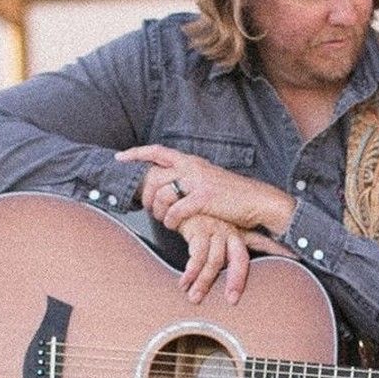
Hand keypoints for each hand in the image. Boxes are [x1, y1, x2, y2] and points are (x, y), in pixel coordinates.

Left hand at [117, 144, 295, 236]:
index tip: (120, 158)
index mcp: (192, 161)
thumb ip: (189, 180)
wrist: (258, 200)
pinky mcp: (204, 198)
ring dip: (157, 210)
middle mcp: (192, 167)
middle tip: (145, 209)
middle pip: (154, 176)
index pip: (158, 151)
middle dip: (144, 195)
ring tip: (162, 220)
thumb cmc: (234, 195)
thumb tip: (170, 188)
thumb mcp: (209, 180)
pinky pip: (176, 211)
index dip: (137, 153)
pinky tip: (173, 226)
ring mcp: (198, 182)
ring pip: (162, 194)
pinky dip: (170, 220)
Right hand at [176, 214, 292, 304]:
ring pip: (214, 262)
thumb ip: (224, 248)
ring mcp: (215, 230)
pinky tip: (184, 283)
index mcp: (236, 231)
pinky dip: (190, 273)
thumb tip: (228, 268)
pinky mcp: (198, 230)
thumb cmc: (196, 218)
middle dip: (236, 281)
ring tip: (195, 298)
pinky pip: (196, 257)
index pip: (261, 240)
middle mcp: (228, 231)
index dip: (277, 248)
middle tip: (232, 299)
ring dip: (202, 283)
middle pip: (239, 259)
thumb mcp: (214, 231)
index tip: (296, 256)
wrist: (177, 198)